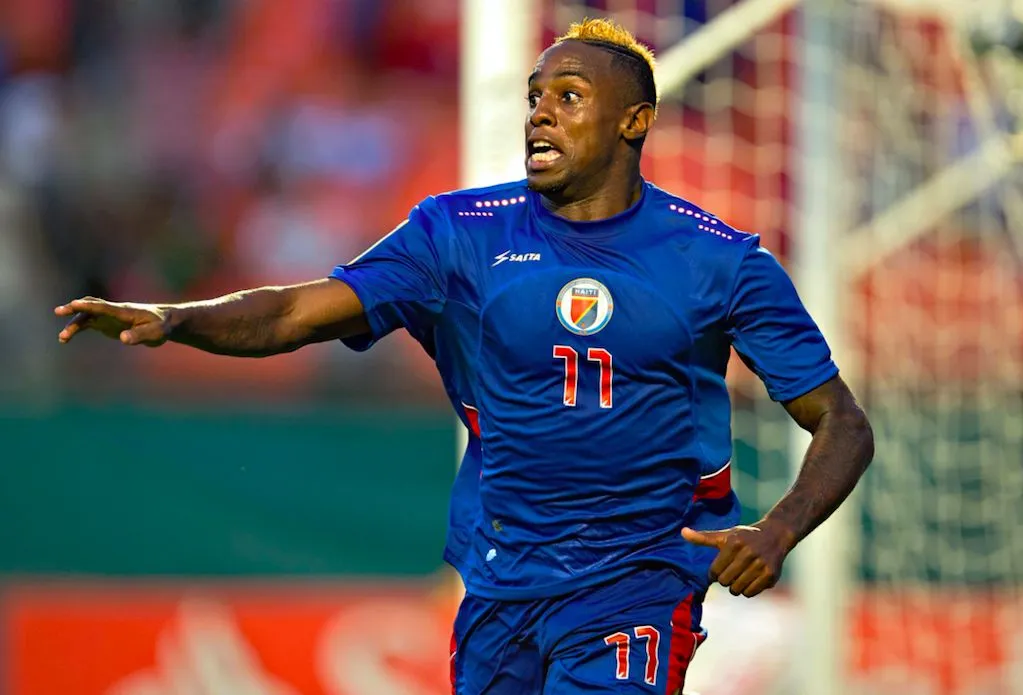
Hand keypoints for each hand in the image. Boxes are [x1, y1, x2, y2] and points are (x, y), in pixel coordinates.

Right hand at [55, 297, 170, 346]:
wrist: (163, 322)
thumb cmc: (161, 326)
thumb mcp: (155, 332)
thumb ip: (140, 335)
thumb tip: (123, 338)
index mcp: (125, 311)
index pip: (104, 307)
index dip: (90, 305)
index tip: (75, 304)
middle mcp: (114, 311)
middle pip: (91, 306)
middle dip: (75, 309)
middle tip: (60, 311)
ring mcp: (109, 316)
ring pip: (87, 316)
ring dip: (74, 324)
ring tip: (62, 338)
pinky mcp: (107, 323)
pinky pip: (88, 323)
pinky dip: (77, 328)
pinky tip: (66, 338)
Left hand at [681, 521, 796, 596]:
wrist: (775, 535)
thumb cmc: (745, 537)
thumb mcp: (724, 535)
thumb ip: (703, 537)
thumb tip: (682, 532)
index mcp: (734, 543)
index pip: (714, 571)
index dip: (715, 573)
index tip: (721, 568)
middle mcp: (748, 553)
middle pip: (725, 581)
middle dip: (725, 579)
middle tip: (732, 571)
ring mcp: (760, 565)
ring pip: (737, 589)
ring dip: (736, 586)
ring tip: (741, 575)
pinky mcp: (770, 575)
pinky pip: (751, 593)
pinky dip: (748, 590)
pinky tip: (751, 579)